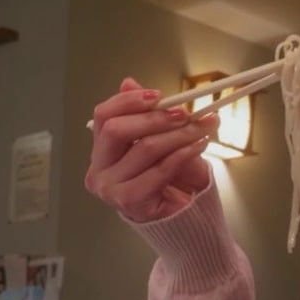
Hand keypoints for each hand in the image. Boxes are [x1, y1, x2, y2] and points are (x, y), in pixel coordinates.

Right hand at [85, 77, 215, 222]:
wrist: (181, 218)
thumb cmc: (169, 178)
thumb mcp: (160, 139)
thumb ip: (144, 114)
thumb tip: (129, 82)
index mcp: (101, 150)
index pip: (103, 116)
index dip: (129, 101)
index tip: (159, 95)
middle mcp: (98, 169)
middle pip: (116, 130)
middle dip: (154, 118)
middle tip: (184, 113)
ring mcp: (109, 188)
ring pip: (144, 148)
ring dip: (178, 134)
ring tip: (201, 128)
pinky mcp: (130, 202)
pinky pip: (159, 170)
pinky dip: (183, 154)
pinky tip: (199, 145)